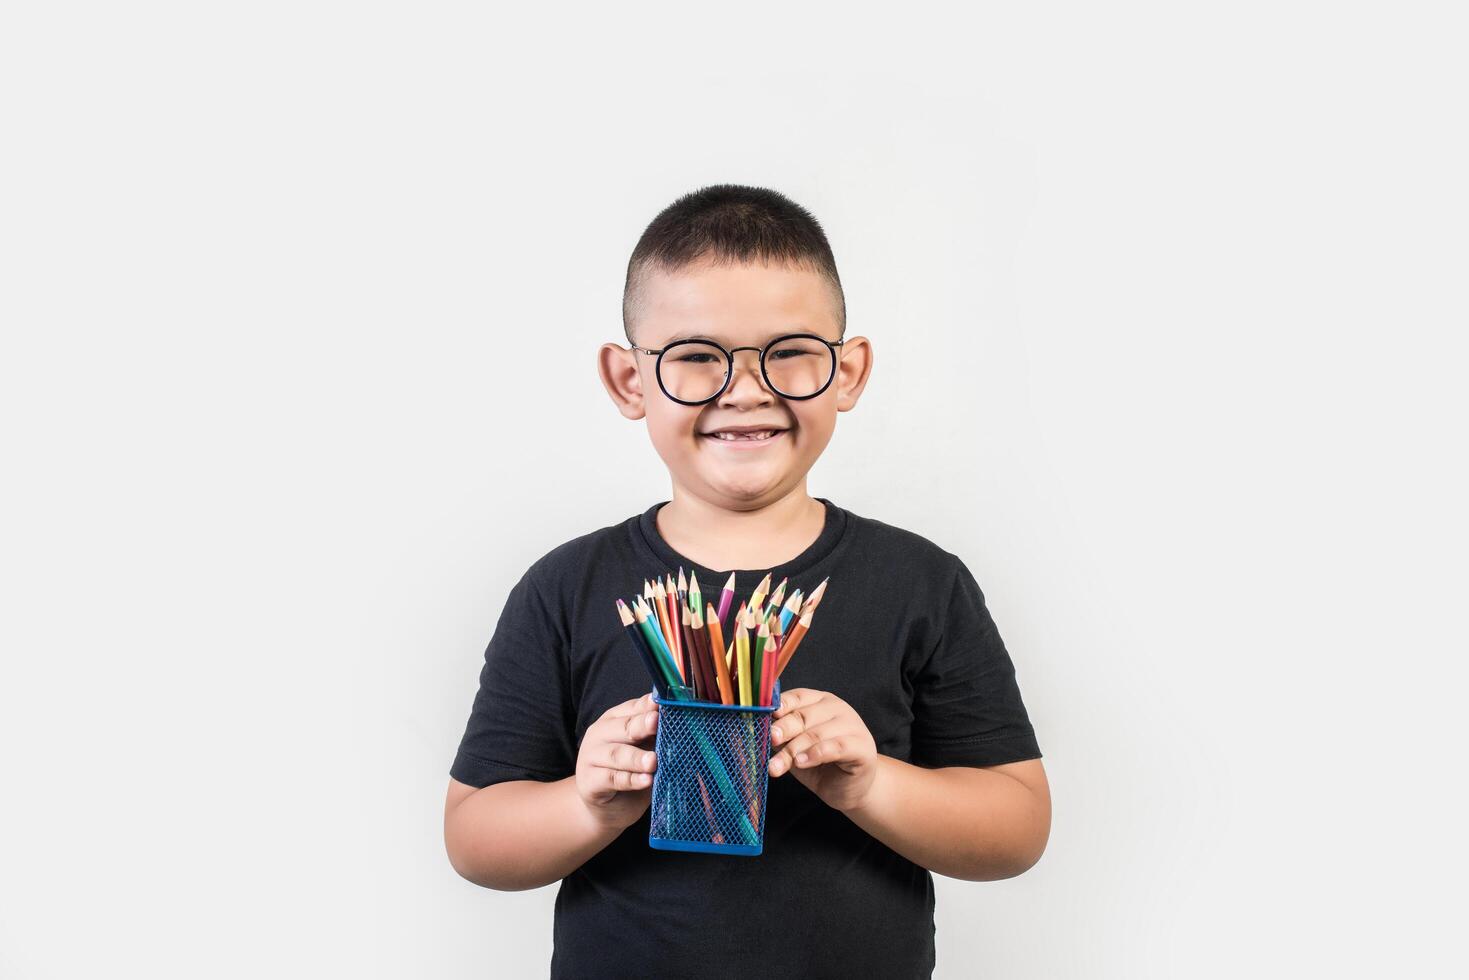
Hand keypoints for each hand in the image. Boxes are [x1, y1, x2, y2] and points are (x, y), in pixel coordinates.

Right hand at [575, 692, 659, 829]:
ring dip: (636, 757)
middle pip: (623, 728)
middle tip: (656, 722)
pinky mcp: (589, 782)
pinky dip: (631, 780)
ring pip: (617, 754)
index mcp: (614, 720)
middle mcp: (599, 734)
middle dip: (641, 725)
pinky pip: (612, 779)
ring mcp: (591, 757)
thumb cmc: (630, 773)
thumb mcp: (644, 750)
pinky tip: (646, 781)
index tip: (661, 703)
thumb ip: (654, 737)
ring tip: (653, 761)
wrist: (606, 809)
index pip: (632, 708)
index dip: (648, 706)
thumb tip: (678, 726)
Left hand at [767, 688, 878, 812]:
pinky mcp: (862, 747)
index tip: (763, 717)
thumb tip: (760, 731)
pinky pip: (836, 747)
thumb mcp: (795, 747)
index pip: (797, 696)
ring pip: (817, 733)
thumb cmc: (820, 765)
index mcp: (820, 701)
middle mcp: (837, 708)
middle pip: (804, 715)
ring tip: (777, 766)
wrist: (849, 789)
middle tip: (771, 740)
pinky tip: (801, 763)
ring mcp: (852, 726)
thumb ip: (783, 736)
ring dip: (794, 750)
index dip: (779, 706)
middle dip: (784, 729)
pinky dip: (816, 754)